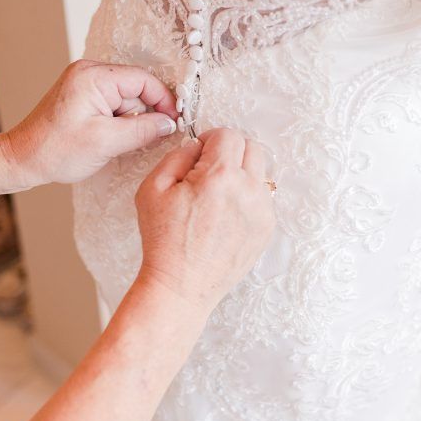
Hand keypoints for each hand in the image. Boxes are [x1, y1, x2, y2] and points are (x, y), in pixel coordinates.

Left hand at [1, 61, 177, 185]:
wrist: (22, 159)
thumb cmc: (55, 151)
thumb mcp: (106, 142)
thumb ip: (143, 130)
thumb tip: (169, 123)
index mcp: (93, 76)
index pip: (144, 79)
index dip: (163, 101)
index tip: (174, 122)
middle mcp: (89, 71)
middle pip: (136, 88)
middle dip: (144, 114)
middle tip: (144, 139)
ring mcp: (85, 82)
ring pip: (126, 98)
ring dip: (130, 120)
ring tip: (117, 142)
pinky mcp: (83, 95)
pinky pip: (113, 103)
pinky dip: (119, 121)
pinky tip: (111, 138)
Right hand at [135, 129, 275, 317]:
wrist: (181, 286)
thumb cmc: (163, 240)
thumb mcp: (152, 188)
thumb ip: (177, 155)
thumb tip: (198, 145)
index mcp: (220, 176)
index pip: (228, 134)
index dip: (210, 139)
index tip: (200, 153)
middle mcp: (248, 190)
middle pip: (251, 147)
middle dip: (230, 151)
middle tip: (209, 169)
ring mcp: (262, 211)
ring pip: (260, 171)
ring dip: (241, 173)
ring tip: (217, 195)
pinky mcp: (267, 229)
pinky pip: (262, 197)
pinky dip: (247, 197)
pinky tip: (225, 215)